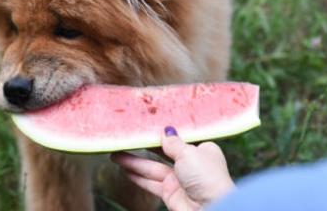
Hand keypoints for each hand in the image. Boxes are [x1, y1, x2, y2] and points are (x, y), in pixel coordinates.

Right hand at [111, 126, 234, 210]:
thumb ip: (173, 142)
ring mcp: (179, 180)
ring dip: (134, 162)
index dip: (165, 132)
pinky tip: (124, 170)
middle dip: (145, 146)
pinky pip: (151, 182)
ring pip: (153, 168)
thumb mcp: (189, 152)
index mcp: (202, 150)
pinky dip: (137, 177)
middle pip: (163, 152)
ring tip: (116, 154)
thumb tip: (166, 131)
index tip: (149, 124)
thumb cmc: (206, 177)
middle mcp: (191, 164)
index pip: (181, 138)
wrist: (209, 210)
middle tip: (128, 138)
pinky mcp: (170, 193)